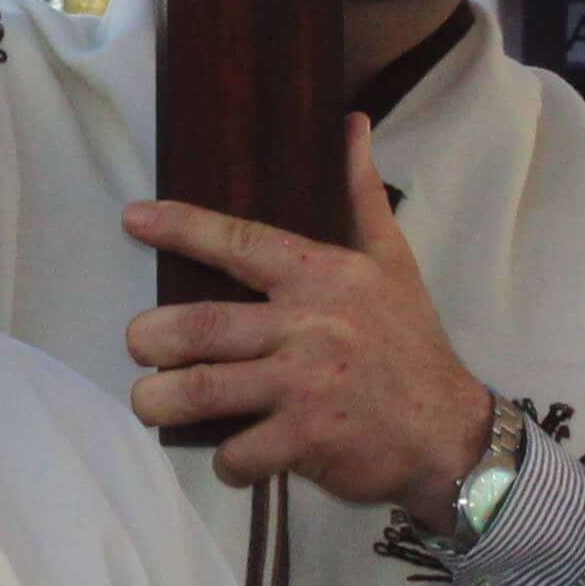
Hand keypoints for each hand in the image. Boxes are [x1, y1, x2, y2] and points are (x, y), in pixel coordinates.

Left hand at [114, 124, 493, 511]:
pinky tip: (229, 457)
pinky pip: (239, 451)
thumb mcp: (394, 263)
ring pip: (205, 390)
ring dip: (161, 400)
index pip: (240, 243)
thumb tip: (351, 124)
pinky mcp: (306, 440)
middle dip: (152, 337)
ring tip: (149, 402)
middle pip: (202, 325)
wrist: (450, 432)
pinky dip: (225, 460)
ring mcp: (305, 385)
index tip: (134, 218)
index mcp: (323, 276)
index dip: (182, 228)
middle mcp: (309, 325)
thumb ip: (362, 196)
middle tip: (138, 343)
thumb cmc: (411, 344)